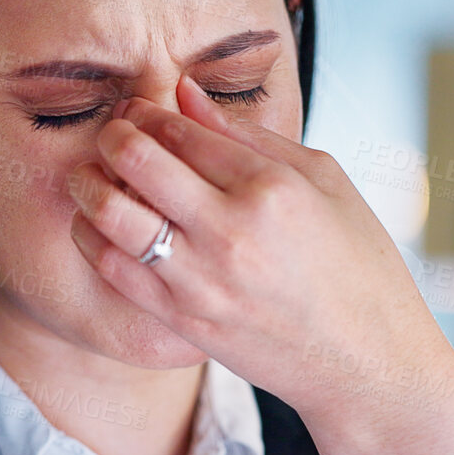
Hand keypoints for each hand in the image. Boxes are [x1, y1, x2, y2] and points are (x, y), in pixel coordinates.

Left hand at [66, 75, 453, 454]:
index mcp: (272, 187)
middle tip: (112, 135)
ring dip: (89, 183)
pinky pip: (112, 268)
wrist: (365, 361)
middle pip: (136, 159)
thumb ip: (248, 135)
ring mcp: (201, 279)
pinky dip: (92, 236)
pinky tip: (99, 224)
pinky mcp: (182, 318)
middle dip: (112, 135)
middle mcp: (230, 230)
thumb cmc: (356, 265)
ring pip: (111, 213)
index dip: (147, 112)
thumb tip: (185, 93)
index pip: (180, 129)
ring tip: (92, 175)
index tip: (138, 110)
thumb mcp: (324, 180)